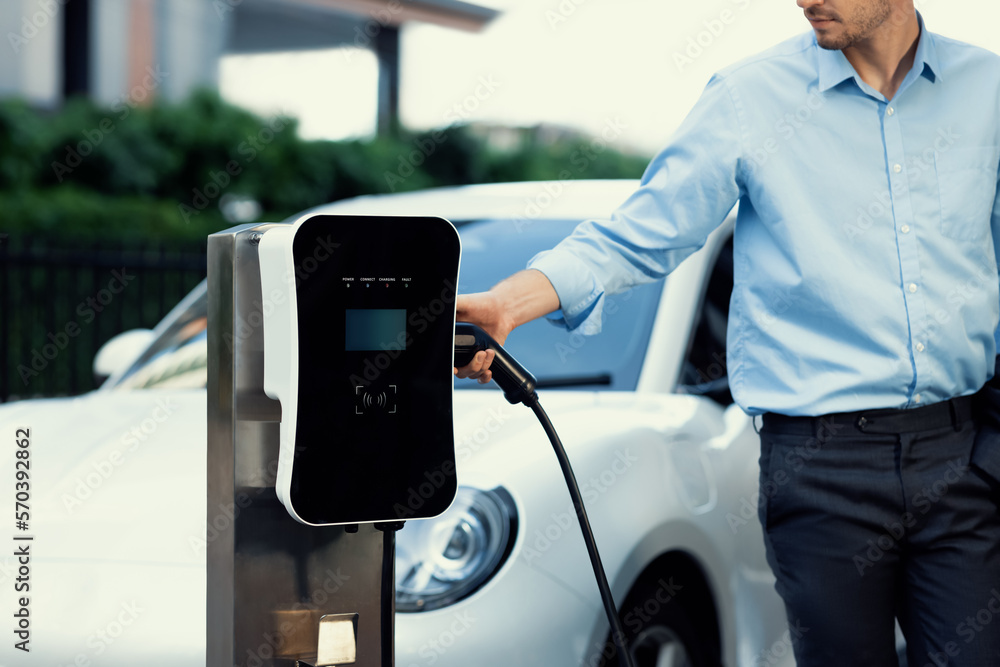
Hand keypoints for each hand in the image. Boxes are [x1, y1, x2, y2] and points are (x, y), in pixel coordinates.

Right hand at [453, 269, 559, 384]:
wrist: (501, 310)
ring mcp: (471, 357)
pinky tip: (488, 371)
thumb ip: (453, 304)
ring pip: (471, 374)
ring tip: (488, 352)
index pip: (446, 357)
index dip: (448, 366)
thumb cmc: (481, 304)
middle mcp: (459, 350)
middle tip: (480, 354)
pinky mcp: (484, 361)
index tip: (453, 367)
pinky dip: (484, 378)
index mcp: (451, 339)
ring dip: (481, 367)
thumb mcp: (463, 302)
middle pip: (459, 371)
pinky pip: (480, 377)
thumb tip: (439, 307)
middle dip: (470, 367)